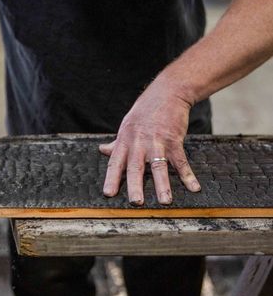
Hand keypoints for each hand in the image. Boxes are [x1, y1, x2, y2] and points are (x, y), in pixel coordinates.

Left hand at [99, 78, 200, 204]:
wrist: (167, 93)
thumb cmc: (144, 112)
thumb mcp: (126, 126)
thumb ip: (116, 143)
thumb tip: (102, 151)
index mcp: (125, 141)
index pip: (115, 163)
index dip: (112, 179)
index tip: (108, 194)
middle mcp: (139, 143)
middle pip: (135, 167)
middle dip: (135, 186)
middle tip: (136, 203)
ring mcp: (157, 142)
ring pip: (158, 166)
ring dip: (162, 185)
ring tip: (165, 201)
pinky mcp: (174, 140)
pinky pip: (181, 161)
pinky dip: (187, 175)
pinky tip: (193, 188)